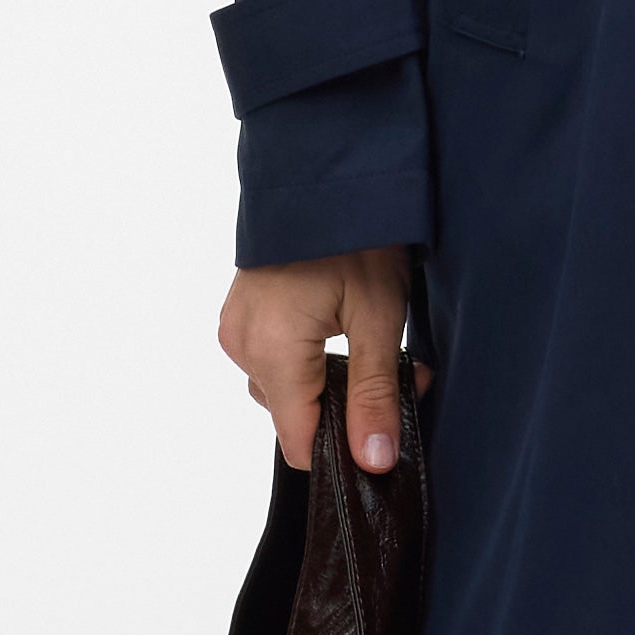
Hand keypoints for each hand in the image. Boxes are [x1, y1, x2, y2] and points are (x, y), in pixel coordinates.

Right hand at [216, 247, 423, 473]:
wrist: (323, 172)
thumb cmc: (356, 234)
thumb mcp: (380, 317)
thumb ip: (375, 395)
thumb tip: (373, 462)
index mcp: (272, 351)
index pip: (300, 444)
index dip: (345, 447)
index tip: (388, 423)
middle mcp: (242, 345)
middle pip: (293, 416)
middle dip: (346, 405)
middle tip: (399, 367)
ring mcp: (235, 328)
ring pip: (284, 389)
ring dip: (326, 380)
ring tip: (367, 338)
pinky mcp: (240, 315)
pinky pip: (272, 360)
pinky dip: (305, 358)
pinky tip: (335, 326)